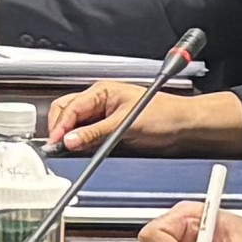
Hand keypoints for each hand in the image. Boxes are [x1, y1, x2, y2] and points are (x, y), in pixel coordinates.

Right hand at [46, 75, 241, 153]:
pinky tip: (81, 150)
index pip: (70, 108)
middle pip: (66, 113)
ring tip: (69, 149)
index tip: (55, 143)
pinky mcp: (109, 129)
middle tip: (58, 147)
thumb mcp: (126, 124)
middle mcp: (100, 101)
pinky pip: (86, 135)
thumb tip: (70, 140)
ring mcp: (103, 115)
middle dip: (59, 129)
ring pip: (74, 125)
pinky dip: (80, 143)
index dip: (60, 127)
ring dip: (70, 137)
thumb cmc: (165, 115)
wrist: (185, 126)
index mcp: (102, 91)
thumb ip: (95, 132)